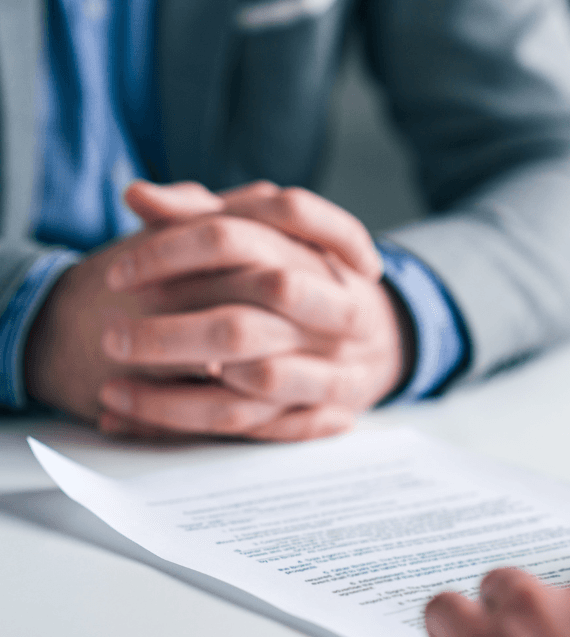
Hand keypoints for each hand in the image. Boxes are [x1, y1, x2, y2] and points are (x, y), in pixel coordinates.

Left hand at [28, 180, 406, 441]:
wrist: (378, 333)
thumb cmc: (305, 274)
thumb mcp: (263, 234)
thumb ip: (200, 214)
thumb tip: (137, 196)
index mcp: (310, 251)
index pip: (232, 239)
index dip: (170, 253)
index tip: (120, 275)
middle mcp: (331, 307)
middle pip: (245, 324)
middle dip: (170, 337)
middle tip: (112, 340)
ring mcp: (336, 361)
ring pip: (257, 381)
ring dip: (181, 395)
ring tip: (116, 390)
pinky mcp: (332, 406)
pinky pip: (265, 427)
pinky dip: (209, 427)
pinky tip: (148, 421)